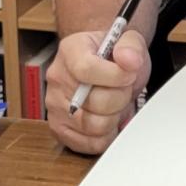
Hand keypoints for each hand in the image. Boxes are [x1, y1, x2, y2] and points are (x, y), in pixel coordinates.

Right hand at [46, 28, 150, 155]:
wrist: (105, 68)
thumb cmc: (113, 57)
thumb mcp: (128, 41)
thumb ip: (131, 47)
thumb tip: (129, 60)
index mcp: (70, 51)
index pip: (87, 69)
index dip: (115, 76)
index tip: (129, 74)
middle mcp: (57, 79)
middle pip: (95, 102)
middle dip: (121, 97)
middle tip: (124, 89)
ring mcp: (55, 107)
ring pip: (95, 126)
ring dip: (115, 117)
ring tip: (116, 103)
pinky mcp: (60, 130)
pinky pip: (90, 144)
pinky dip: (107, 135)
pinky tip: (109, 118)